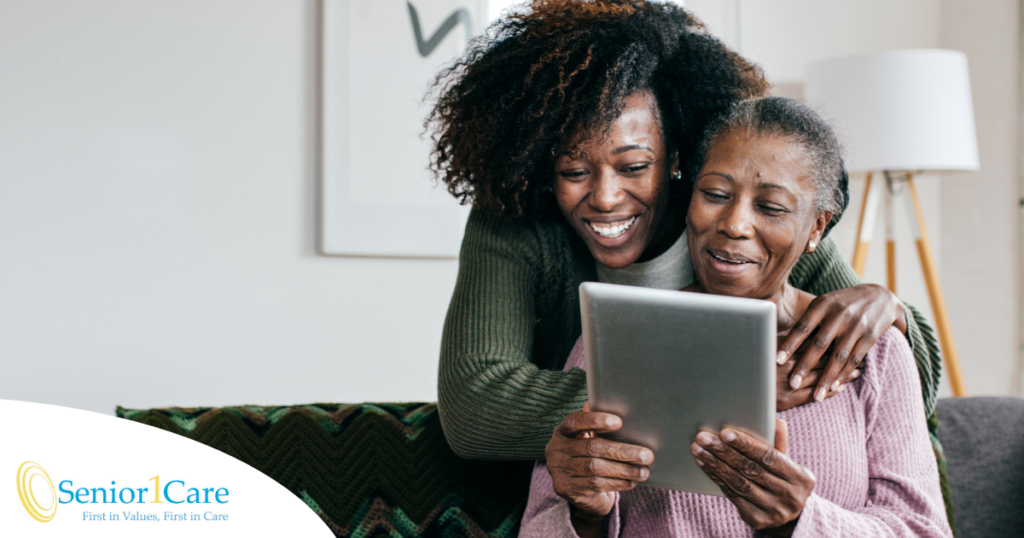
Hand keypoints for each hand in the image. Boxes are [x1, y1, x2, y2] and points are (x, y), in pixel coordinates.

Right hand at [546, 404, 652, 530]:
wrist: (577, 490)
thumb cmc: (589, 457)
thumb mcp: (590, 439)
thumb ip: (599, 426)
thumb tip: (624, 408)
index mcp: (562, 431)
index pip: (576, 421)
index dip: (596, 420)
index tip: (619, 422)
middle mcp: (556, 449)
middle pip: (592, 447)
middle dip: (622, 451)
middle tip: (647, 455)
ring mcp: (558, 470)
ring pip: (596, 468)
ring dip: (624, 470)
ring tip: (644, 471)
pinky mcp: (566, 488)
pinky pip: (595, 484)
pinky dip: (617, 483)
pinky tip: (631, 481)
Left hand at [692, 420, 814, 535]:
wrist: (789, 515)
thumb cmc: (784, 480)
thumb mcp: (788, 463)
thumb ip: (780, 444)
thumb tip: (778, 422)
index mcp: (800, 478)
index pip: (769, 457)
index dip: (747, 445)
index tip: (725, 432)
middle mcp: (789, 496)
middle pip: (750, 470)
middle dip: (724, 452)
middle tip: (703, 437)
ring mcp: (773, 511)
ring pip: (738, 482)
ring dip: (715, 464)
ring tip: (698, 448)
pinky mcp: (757, 519)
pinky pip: (732, 494)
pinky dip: (716, 477)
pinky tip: (704, 464)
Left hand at [777, 284, 903, 402]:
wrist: (879, 297)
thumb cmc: (841, 303)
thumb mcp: (823, 304)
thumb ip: (807, 321)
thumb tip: (780, 341)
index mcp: (822, 305)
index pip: (801, 327)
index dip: (789, 345)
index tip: (776, 361)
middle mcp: (838, 315)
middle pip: (819, 344)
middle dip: (804, 366)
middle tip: (792, 384)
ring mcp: (855, 326)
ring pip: (838, 356)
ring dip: (826, 378)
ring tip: (816, 396)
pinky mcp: (869, 336)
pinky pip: (854, 359)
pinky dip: (843, 374)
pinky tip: (834, 387)